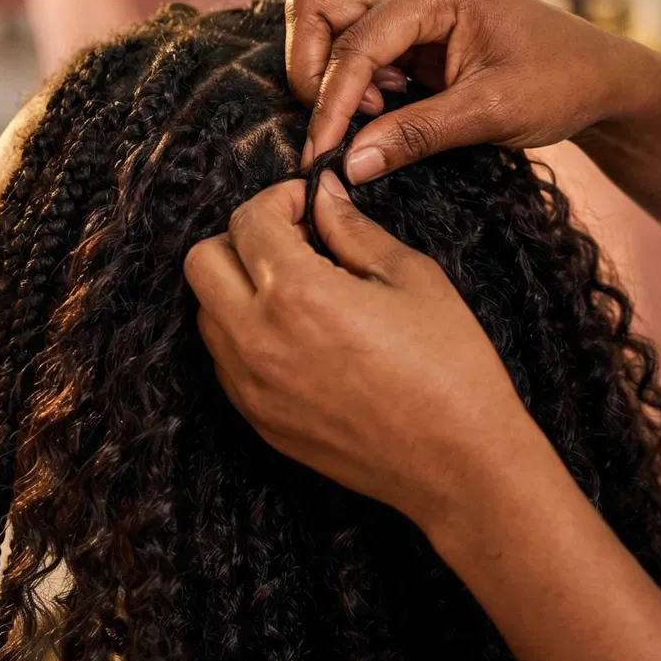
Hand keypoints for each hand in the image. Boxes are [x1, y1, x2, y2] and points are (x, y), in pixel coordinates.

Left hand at [185, 172, 541, 535]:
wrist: (458, 464)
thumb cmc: (448, 367)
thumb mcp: (411, 278)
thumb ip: (353, 230)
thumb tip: (323, 196)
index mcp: (297, 294)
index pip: (248, 220)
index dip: (279, 199)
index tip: (308, 205)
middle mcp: (257, 339)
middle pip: (202, 261)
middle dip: (242, 238)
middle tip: (294, 241)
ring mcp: (251, 387)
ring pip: (205, 312)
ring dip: (238, 287)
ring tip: (297, 289)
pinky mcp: (257, 420)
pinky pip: (224, 361)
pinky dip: (244, 334)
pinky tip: (297, 335)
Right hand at [286, 0, 641, 182]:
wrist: (597, 75)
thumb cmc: (558, 82)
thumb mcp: (491, 114)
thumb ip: (416, 135)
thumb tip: (348, 166)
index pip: (353, 42)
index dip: (330, 104)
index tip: (321, 158)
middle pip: (315, 7)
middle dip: (310, 70)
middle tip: (336, 127)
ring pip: (322, 18)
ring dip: (326, 72)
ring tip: (370, 115)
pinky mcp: (402, 21)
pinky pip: (347, 40)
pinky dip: (347, 78)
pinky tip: (384, 108)